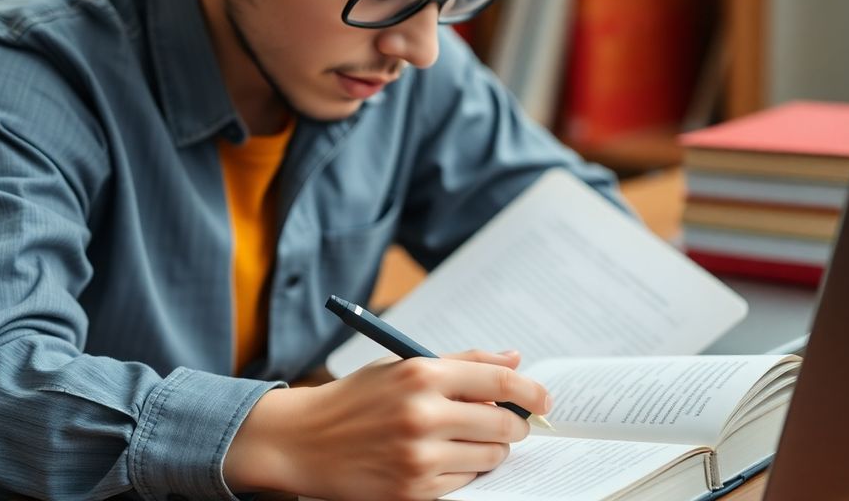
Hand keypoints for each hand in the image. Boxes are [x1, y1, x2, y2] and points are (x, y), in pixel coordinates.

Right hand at [223, 349, 551, 500]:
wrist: (303, 441)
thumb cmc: (356, 400)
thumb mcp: (402, 366)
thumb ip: (462, 362)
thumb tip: (514, 362)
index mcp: (421, 375)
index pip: (499, 384)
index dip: (532, 393)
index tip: (544, 400)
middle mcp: (421, 415)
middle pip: (503, 425)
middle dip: (514, 426)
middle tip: (507, 424)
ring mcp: (418, 458)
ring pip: (489, 458)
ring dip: (489, 451)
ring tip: (464, 441)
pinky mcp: (412, 492)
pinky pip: (464, 485)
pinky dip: (462, 473)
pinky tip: (439, 460)